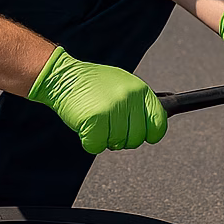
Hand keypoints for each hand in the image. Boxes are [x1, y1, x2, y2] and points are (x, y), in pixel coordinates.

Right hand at [28, 46, 167, 153]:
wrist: (64, 76)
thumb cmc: (93, 84)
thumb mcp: (122, 85)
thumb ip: (138, 104)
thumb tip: (156, 125)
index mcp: (140, 90)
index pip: (158, 123)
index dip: (149, 134)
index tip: (140, 134)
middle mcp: (129, 98)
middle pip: (137, 138)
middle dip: (123, 139)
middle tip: (109, 126)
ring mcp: (112, 108)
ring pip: (117, 143)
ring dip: (104, 138)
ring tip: (96, 121)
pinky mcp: (95, 119)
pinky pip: (97, 146)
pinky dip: (90, 141)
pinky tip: (85, 126)